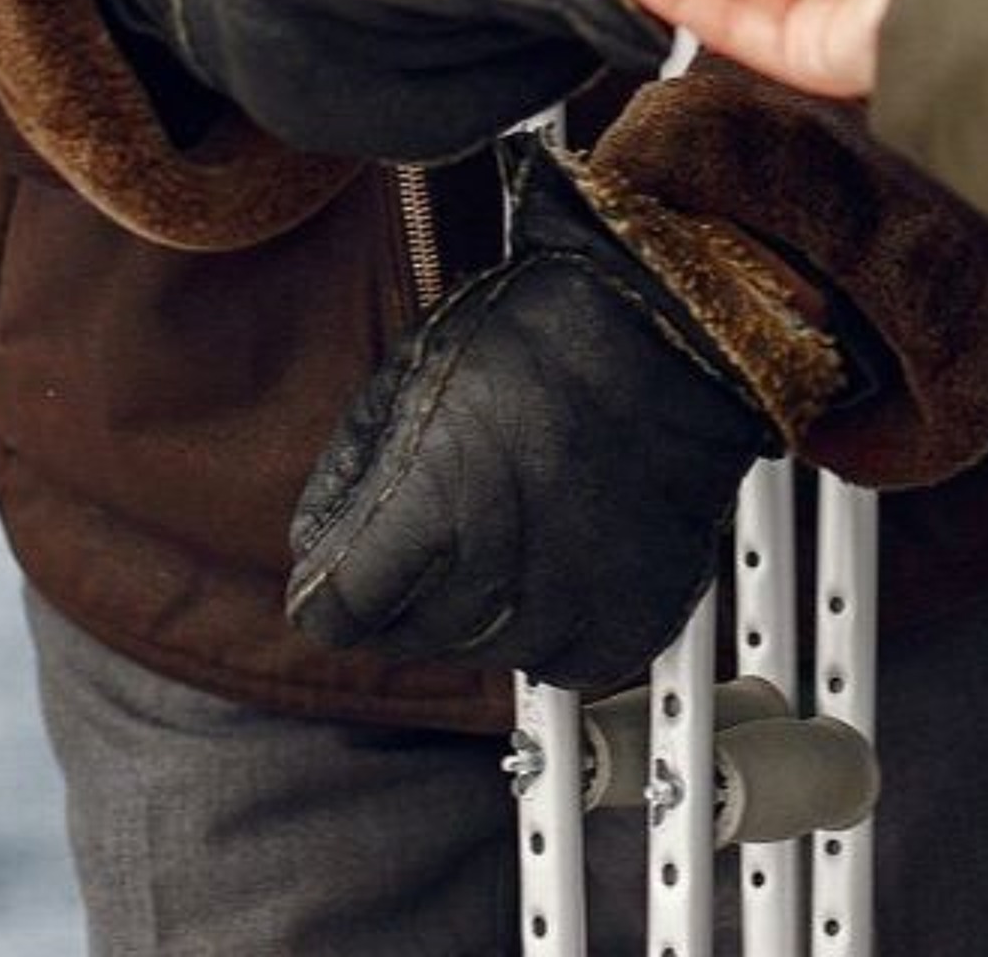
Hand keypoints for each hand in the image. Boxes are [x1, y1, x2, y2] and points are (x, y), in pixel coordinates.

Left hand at [287, 139, 850, 688]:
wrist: (667, 324)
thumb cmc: (539, 331)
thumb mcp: (410, 374)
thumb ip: (349, 479)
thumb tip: (320, 547)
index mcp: (426, 512)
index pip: (333, 618)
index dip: (336, 583)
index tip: (356, 556)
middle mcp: (494, 572)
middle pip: (405, 641)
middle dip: (410, 590)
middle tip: (452, 519)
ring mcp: (570, 603)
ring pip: (483, 655)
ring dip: (484, 609)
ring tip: (517, 527)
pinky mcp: (634, 616)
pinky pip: (565, 663)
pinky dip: (559, 625)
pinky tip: (565, 559)